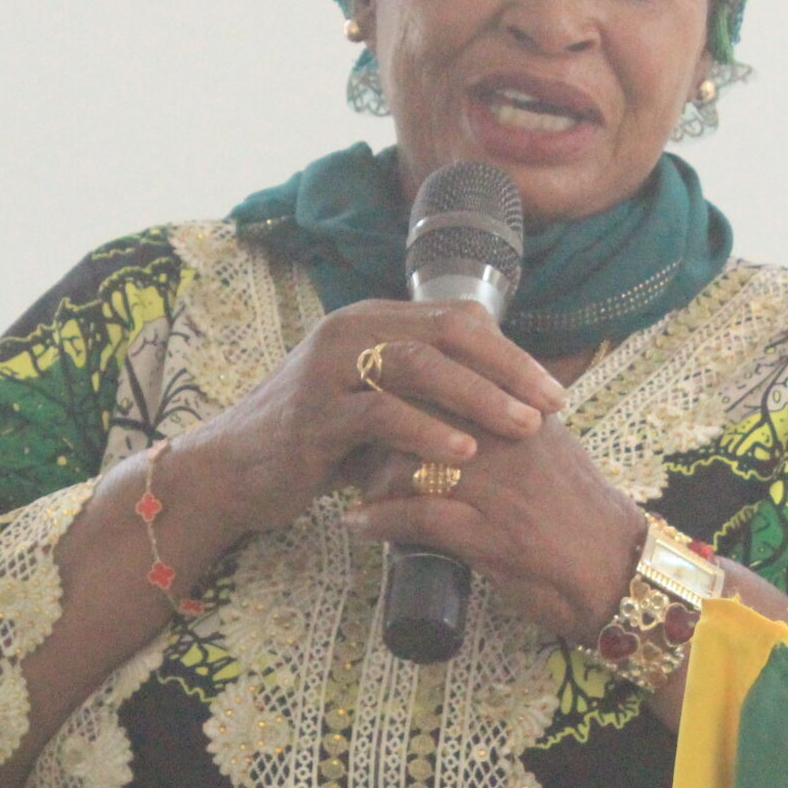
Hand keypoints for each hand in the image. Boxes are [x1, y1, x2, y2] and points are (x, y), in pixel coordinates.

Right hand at [176, 300, 567, 543]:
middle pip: (444, 332)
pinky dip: (426, 430)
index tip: (553, 388)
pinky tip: (462, 451)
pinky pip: (379, 414)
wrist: (234, 469)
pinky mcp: (311, 415)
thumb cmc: (318, 440)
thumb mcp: (375, 404)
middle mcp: (349, 331)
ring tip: (521, 426)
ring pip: (416, 365)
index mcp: (371, 321)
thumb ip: (424, 391)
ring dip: (477, 395)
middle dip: (506, 368)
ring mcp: (327, 370)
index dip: (510, 350)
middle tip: (553, 404)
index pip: (456, 318)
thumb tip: (504, 397)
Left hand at [343, 414, 645, 642]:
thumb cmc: (580, 511)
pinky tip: (356, 523)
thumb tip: (460, 395)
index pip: (445, 377)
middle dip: (375, 427)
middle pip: (417, 413)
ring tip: (353, 486)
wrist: (618, 570)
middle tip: (351, 443)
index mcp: (520, 413)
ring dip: (369, 476)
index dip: (398, 386)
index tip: (370, 399)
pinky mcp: (491, 536)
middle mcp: (508, 441)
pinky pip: (418, 517)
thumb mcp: (548, 446)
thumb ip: (507, 416)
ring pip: (410, 462)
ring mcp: (499, 488)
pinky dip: (378, 519)